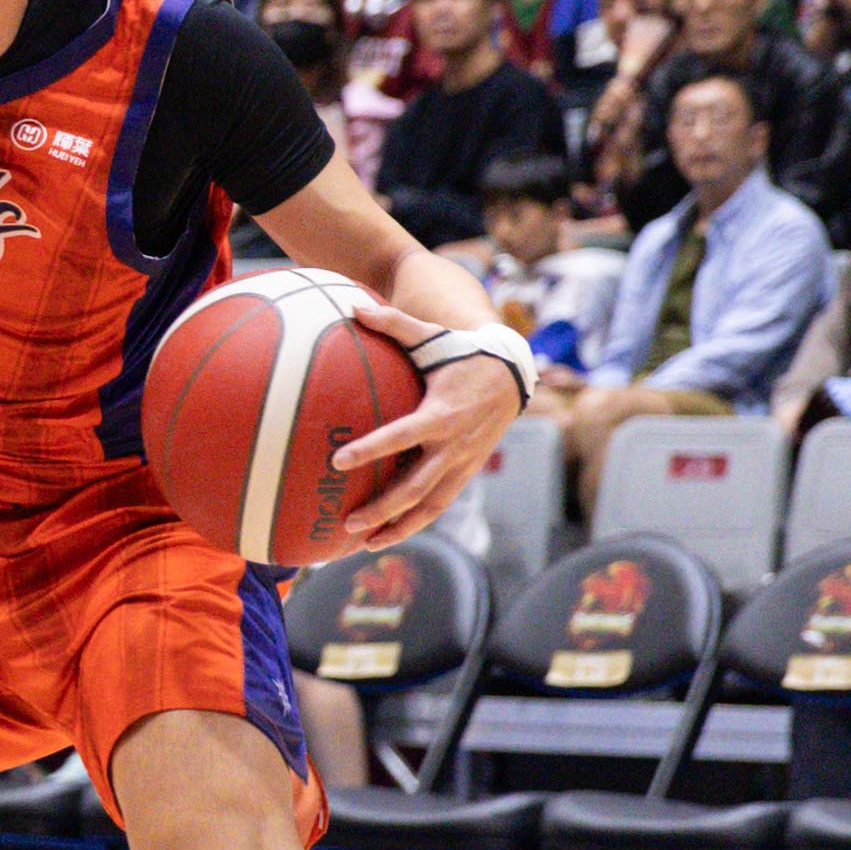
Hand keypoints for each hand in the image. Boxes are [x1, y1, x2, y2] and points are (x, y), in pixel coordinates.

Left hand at [325, 297, 519, 549]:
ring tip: (363, 544)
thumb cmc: (460, 352)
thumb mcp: (431, 336)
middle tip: (348, 522)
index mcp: (442, 413)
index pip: (402, 436)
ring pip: (430, 506)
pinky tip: (387, 535)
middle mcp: (454, 444)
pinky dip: (415, 523)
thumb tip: (352, 305)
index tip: (339, 460)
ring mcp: (463, 463)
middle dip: (383, 507)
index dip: (372, 450)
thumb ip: (392, 322)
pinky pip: (440, 504)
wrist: (511, 374)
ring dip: (398, 527)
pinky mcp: (467, 472)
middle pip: (416, 486)